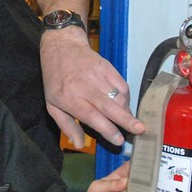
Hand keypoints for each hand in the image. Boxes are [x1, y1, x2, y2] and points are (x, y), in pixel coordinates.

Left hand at [40, 27, 143, 146]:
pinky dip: (126, 97)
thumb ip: (66, 125)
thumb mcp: (52, 105)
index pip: (91, 116)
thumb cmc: (55, 80)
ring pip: (118, 95)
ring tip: (131, 122)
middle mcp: (84, 86)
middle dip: (126, 119)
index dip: (107, 129)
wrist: (61, 47)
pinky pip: (122, 85)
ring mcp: (97, 75)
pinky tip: (124, 105)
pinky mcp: (107, 67)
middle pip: (108, 105)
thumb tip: (79, 145)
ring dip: (127, 111)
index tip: (118, 140)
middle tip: (139, 130)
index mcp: (69, 97)